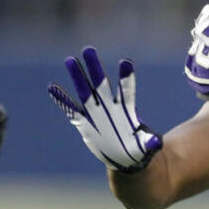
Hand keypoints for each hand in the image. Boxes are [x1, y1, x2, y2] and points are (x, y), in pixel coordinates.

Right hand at [48, 47, 161, 172]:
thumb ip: (149, 143)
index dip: (126, 78)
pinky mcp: (86, 123)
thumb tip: (156, 144)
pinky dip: (63, 100)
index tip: (126, 61)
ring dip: (78, 76)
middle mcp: (110, 108)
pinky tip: (53, 87)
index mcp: (126, 111)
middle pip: (102, 84)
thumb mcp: (145, 148)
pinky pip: (72, 110)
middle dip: (95, 67)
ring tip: (71, 59)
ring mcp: (97, 113)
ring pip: (86, 91)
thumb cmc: (138, 150)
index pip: (126, 91)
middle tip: (88, 49)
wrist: (125, 159)